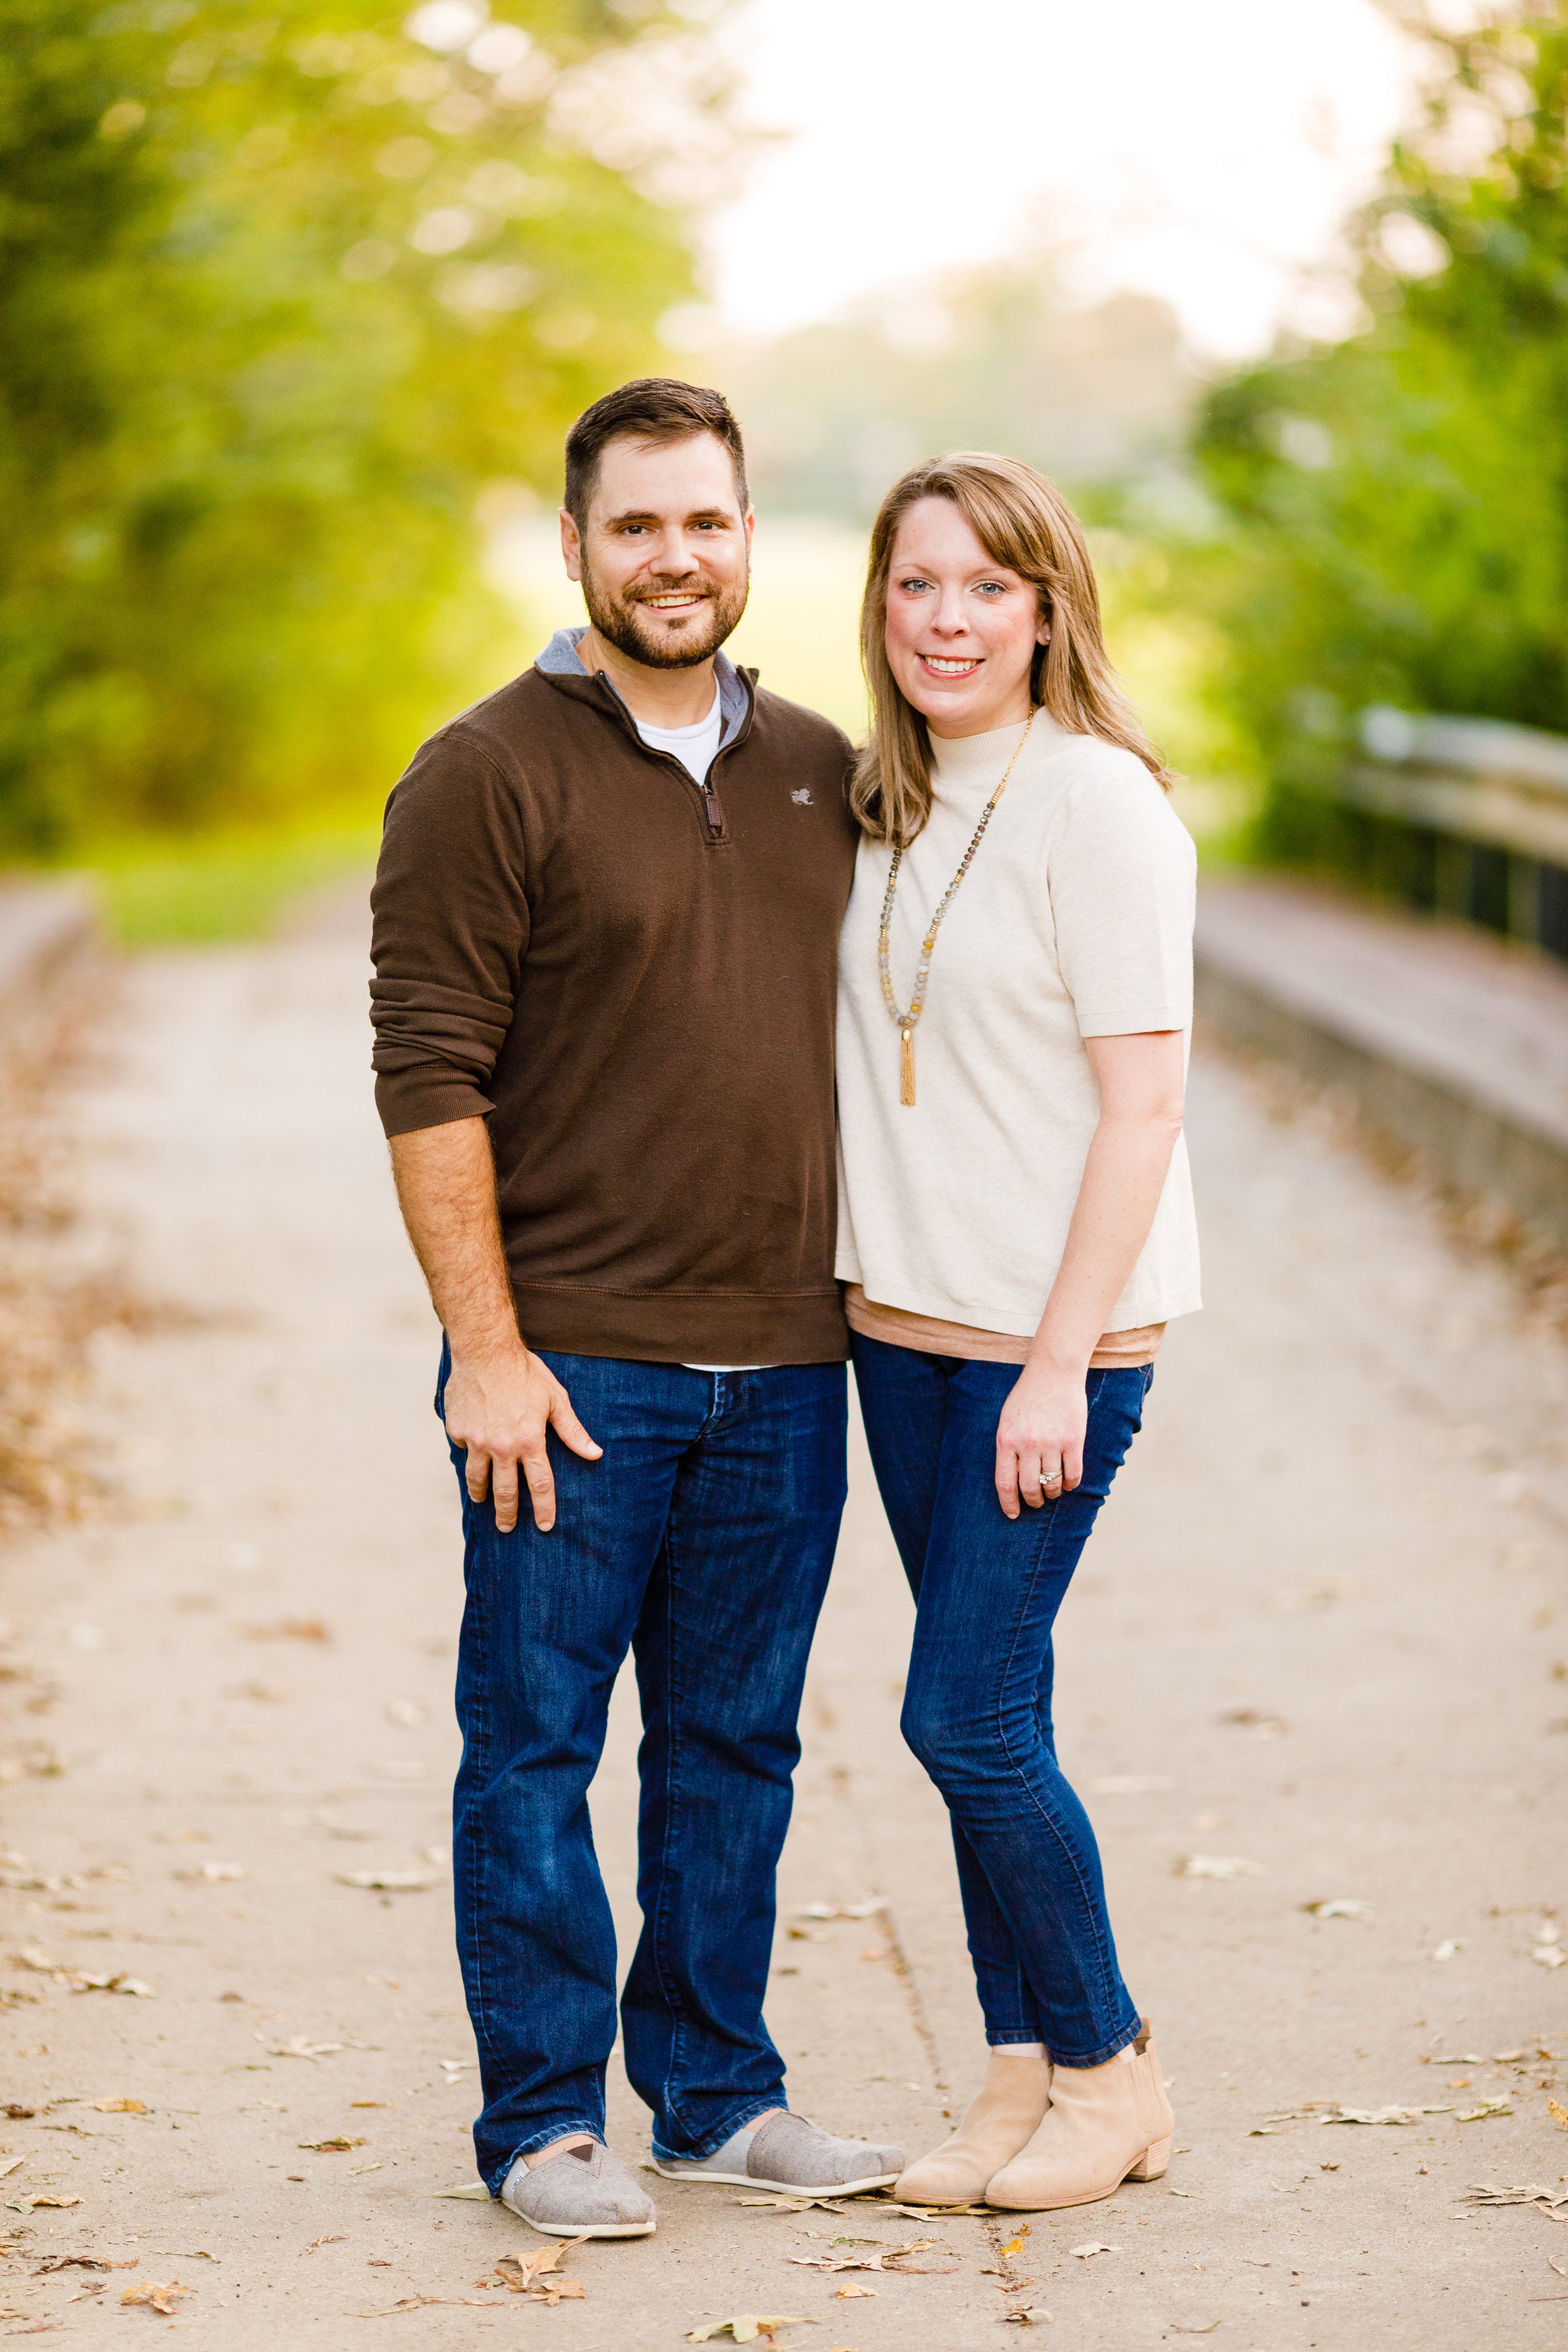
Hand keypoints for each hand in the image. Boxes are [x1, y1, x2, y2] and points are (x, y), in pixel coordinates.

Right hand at [443, 1345, 601, 1532]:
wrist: (484, 1350)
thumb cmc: (525, 1372)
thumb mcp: (555, 1399)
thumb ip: (573, 1431)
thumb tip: (595, 1453)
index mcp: (530, 1440)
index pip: (540, 1485)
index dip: (543, 1508)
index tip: (545, 1526)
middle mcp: (502, 1447)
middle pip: (505, 1492)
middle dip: (507, 1515)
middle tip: (507, 1528)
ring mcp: (476, 1441)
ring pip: (477, 1479)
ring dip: (481, 1494)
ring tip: (483, 1501)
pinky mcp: (457, 1431)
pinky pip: (463, 1451)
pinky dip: (468, 1455)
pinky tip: (472, 1455)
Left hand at [995, 1358, 1086, 1518]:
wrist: (1053, 1372)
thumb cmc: (1027, 1396)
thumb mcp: (1007, 1420)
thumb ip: (1008, 1448)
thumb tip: (1012, 1480)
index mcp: (1006, 1440)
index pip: (1005, 1483)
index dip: (1009, 1503)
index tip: (1013, 1514)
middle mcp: (1028, 1444)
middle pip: (1030, 1488)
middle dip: (1033, 1501)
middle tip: (1036, 1502)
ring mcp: (1052, 1443)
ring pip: (1052, 1484)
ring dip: (1052, 1493)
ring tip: (1052, 1491)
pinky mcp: (1074, 1440)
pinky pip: (1073, 1474)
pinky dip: (1071, 1484)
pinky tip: (1068, 1483)